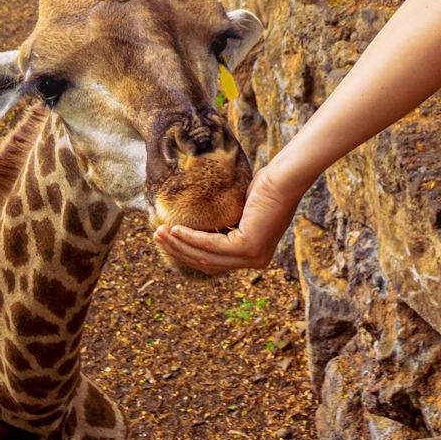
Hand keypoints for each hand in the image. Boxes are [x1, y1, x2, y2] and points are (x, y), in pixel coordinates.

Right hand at [153, 163, 301, 274]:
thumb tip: (202, 224)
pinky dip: (191, 238)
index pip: (214, 260)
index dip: (187, 251)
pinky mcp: (248, 247)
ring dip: (179, 245)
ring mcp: (252, 257)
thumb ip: (225, 223)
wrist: (284, 177)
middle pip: (206, 262)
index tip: (167, 238)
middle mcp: (254, 260)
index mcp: (252, 255)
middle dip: (178, 250)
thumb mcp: (240, 209)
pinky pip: (211, 245)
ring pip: (206, 256)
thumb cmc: (267, 186)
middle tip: (156, 237)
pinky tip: (176, 229)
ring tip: (159, 233)